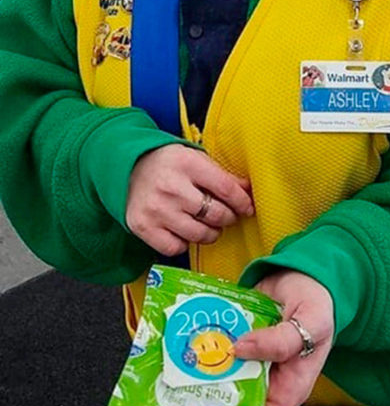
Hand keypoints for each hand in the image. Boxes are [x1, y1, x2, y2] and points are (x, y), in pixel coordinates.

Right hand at [125, 144, 253, 254]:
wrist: (125, 167)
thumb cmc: (167, 163)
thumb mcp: (194, 158)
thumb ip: (220, 174)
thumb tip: (247, 191)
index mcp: (187, 163)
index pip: (226, 189)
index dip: (242, 202)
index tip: (247, 207)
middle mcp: (171, 187)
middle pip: (216, 215)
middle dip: (228, 218)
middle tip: (226, 215)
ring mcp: (156, 209)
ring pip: (200, 235)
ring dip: (211, 233)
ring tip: (207, 225)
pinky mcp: (143, 227)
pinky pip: (176, 247)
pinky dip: (184, 242)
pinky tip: (183, 230)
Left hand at [184, 270, 333, 405]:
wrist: (309, 270)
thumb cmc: (320, 303)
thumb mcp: (312, 322)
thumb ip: (282, 340)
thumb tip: (240, 349)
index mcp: (288, 388)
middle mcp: (265, 380)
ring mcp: (249, 359)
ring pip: (219, 378)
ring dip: (194, 380)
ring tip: (164, 382)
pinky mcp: (237, 338)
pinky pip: (216, 349)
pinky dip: (199, 350)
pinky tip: (178, 347)